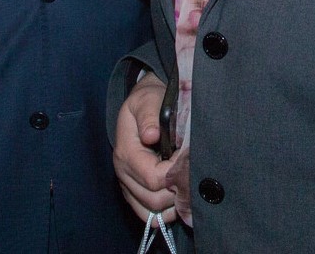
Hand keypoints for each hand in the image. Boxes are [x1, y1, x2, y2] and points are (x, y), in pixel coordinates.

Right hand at [114, 73, 178, 223]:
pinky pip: (147, 215)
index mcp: (126, 154)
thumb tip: (151, 134)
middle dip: (177, 190)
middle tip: (191, 172)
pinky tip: (177, 199)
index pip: (154, 179)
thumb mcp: (147, 100)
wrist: (143, 106)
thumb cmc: (148, 102)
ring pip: (152, 212)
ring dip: (173, 204)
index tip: (187, 157)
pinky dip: (164, 213)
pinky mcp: (134, 193)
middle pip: (154, 200)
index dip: (175, 173)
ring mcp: (128, 186)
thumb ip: (149, 116)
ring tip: (186, 185)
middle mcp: (123, 174)